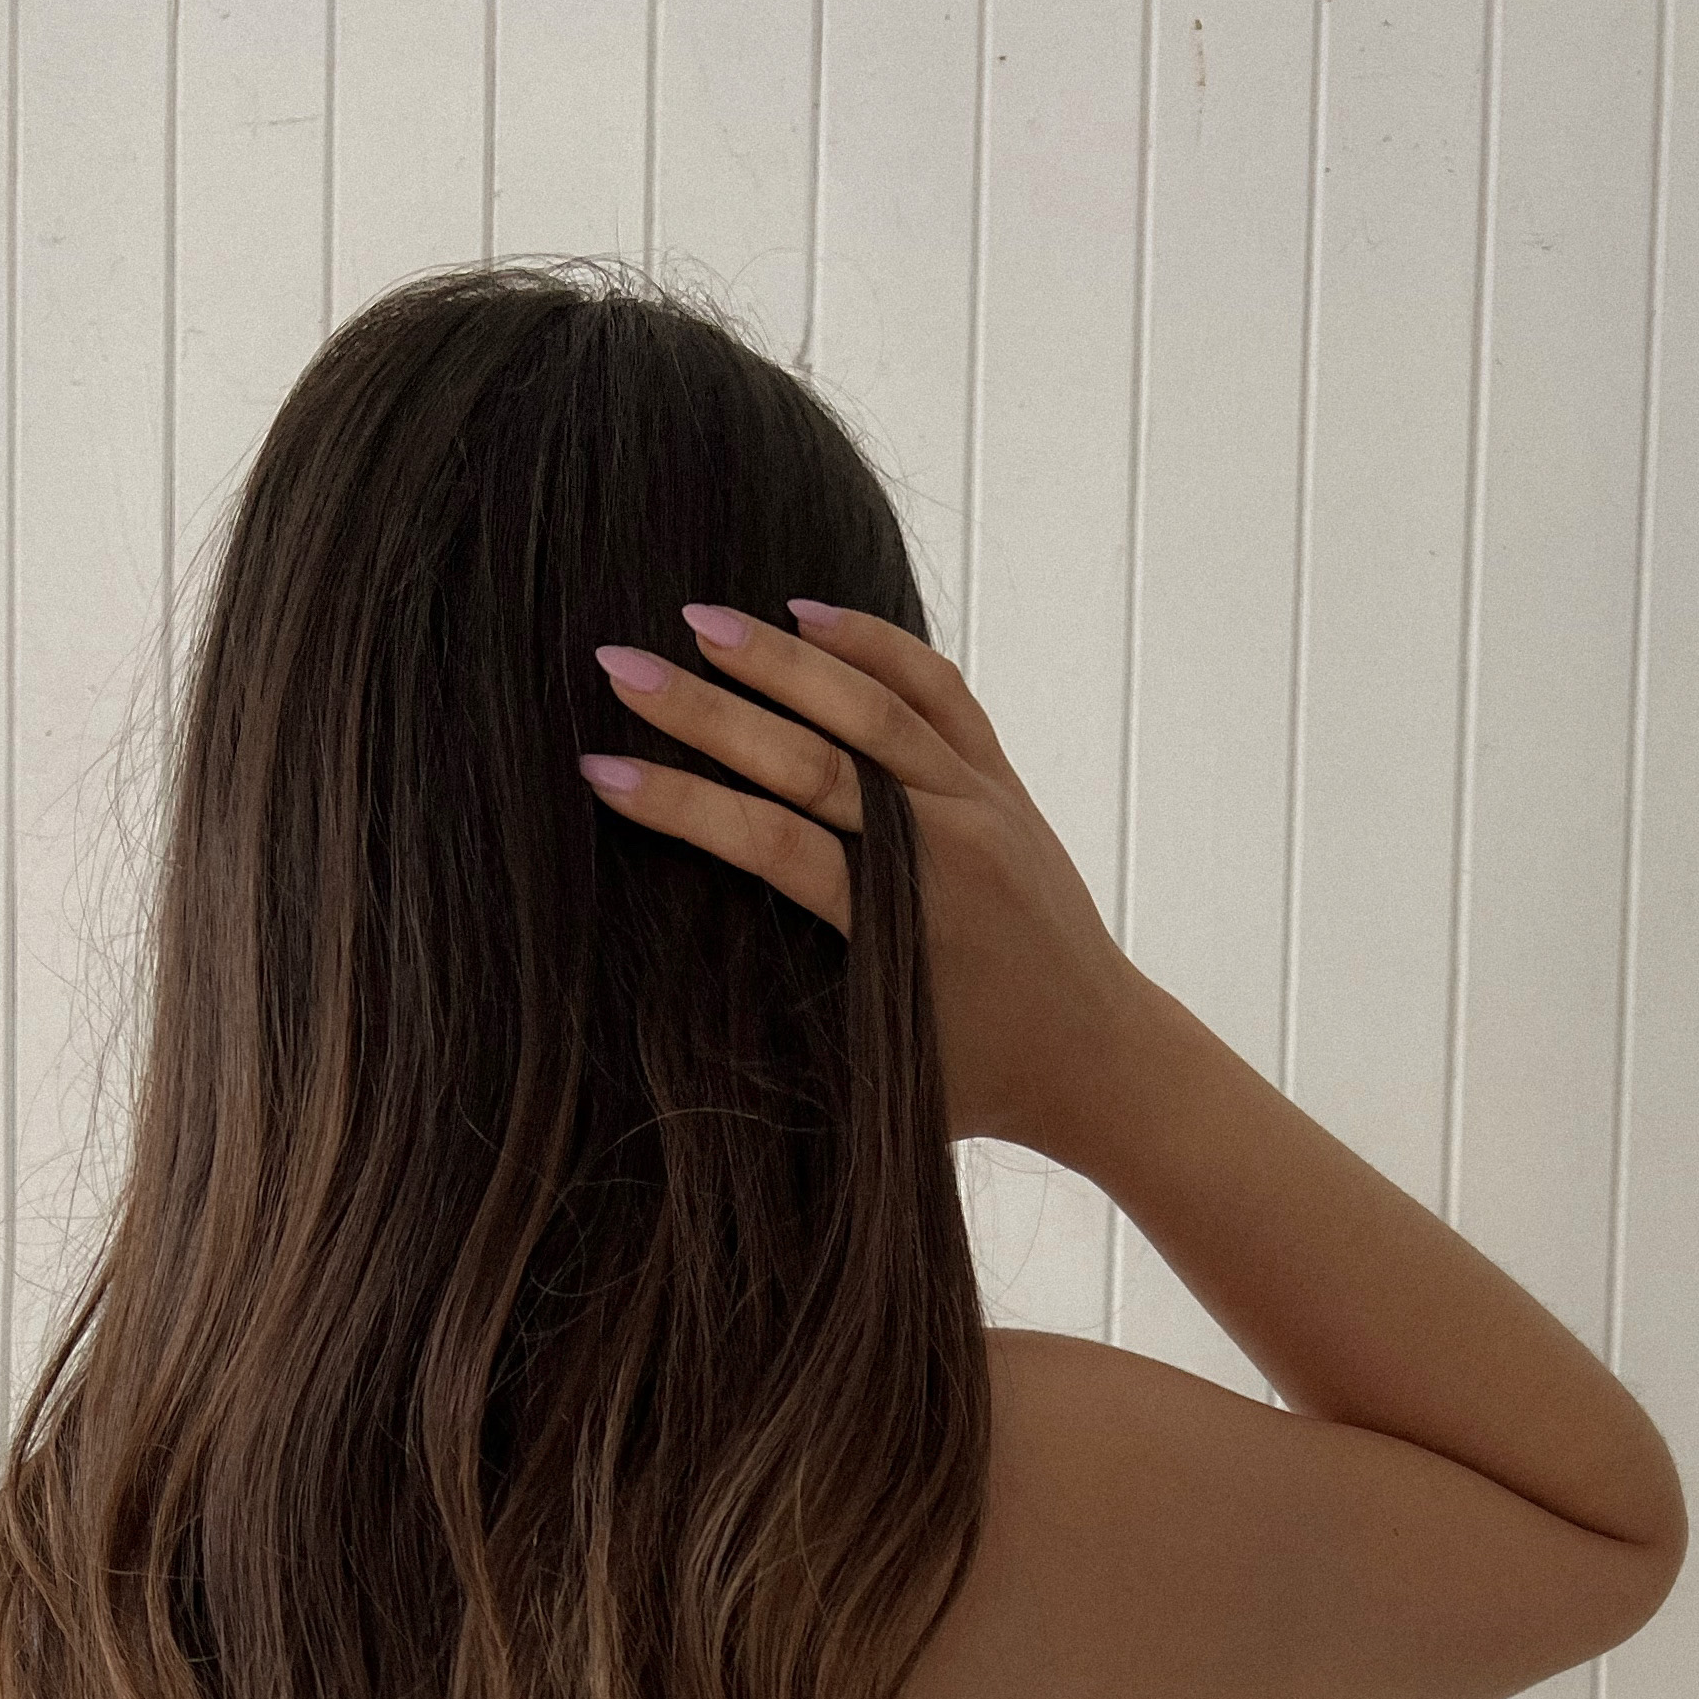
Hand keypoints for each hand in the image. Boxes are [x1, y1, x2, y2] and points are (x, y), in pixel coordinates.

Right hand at [578, 600, 1140, 1165]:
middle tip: (618, 663)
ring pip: (874, 704)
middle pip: (809, 756)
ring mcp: (982, 803)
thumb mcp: (880, 1081)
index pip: (772, 844)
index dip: (681, 806)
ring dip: (782, 657)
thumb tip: (677, 1000)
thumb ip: (798, 1034)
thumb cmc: (976, 1087)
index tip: (599, 771)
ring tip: (697, 619)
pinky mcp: (1001, 780)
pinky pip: (939, 691)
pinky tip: (810, 611)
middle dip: (706, 709)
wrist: (1099, 1056)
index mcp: (906, 927)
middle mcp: (948, 848)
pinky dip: (877, 645)